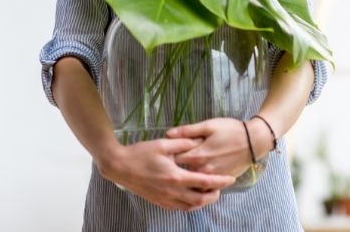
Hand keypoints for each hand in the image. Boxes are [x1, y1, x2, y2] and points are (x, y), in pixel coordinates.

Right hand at [97, 137, 234, 211]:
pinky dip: (189, 203)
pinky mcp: (158, 201)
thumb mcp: (163, 144)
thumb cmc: (140, 153)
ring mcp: (165, 199)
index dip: (220, 182)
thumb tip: (199, 142)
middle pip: (200, 200)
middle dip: (214, 196)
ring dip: (202, 201)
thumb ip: (183, 143)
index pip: (204, 182)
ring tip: (208, 191)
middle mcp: (172, 191)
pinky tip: (191, 194)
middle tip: (220, 188)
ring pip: (190, 207)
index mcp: (176, 177)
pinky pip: (179, 207)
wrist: (119, 167)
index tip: (231, 179)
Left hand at [166, 118, 258, 176]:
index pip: (174, 158)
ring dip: (186, 175)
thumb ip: (187, 131)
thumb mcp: (209, 126)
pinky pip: (204, 185)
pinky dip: (198, 182)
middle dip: (175, 166)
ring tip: (181, 169)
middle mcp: (202, 169)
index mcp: (197, 155)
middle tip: (171, 160)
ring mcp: (212, 177)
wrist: (254, 142)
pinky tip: (196, 175)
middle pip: (181, 171)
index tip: (165, 151)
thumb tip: (168, 134)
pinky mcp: (220, 180)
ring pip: (192, 180)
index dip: (168, 154)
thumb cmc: (231, 130)